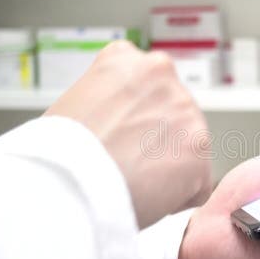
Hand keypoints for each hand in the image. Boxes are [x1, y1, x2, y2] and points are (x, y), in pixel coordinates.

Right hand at [45, 40, 211, 228]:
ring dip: (166, 170)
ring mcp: (186, 112)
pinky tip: (147, 197)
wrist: (66, 182)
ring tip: (132, 181)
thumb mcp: (77, 100)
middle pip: (172, 117)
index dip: (135, 118)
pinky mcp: (201, 149)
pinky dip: (177, 199)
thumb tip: (125, 120)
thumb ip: (112, 100)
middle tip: (126, 163)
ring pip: (187, 150)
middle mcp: (163, 77)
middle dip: (156, 142)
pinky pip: (197, 184)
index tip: (121, 135)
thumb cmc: (58, 152)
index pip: (149, 85)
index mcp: (128, 59)